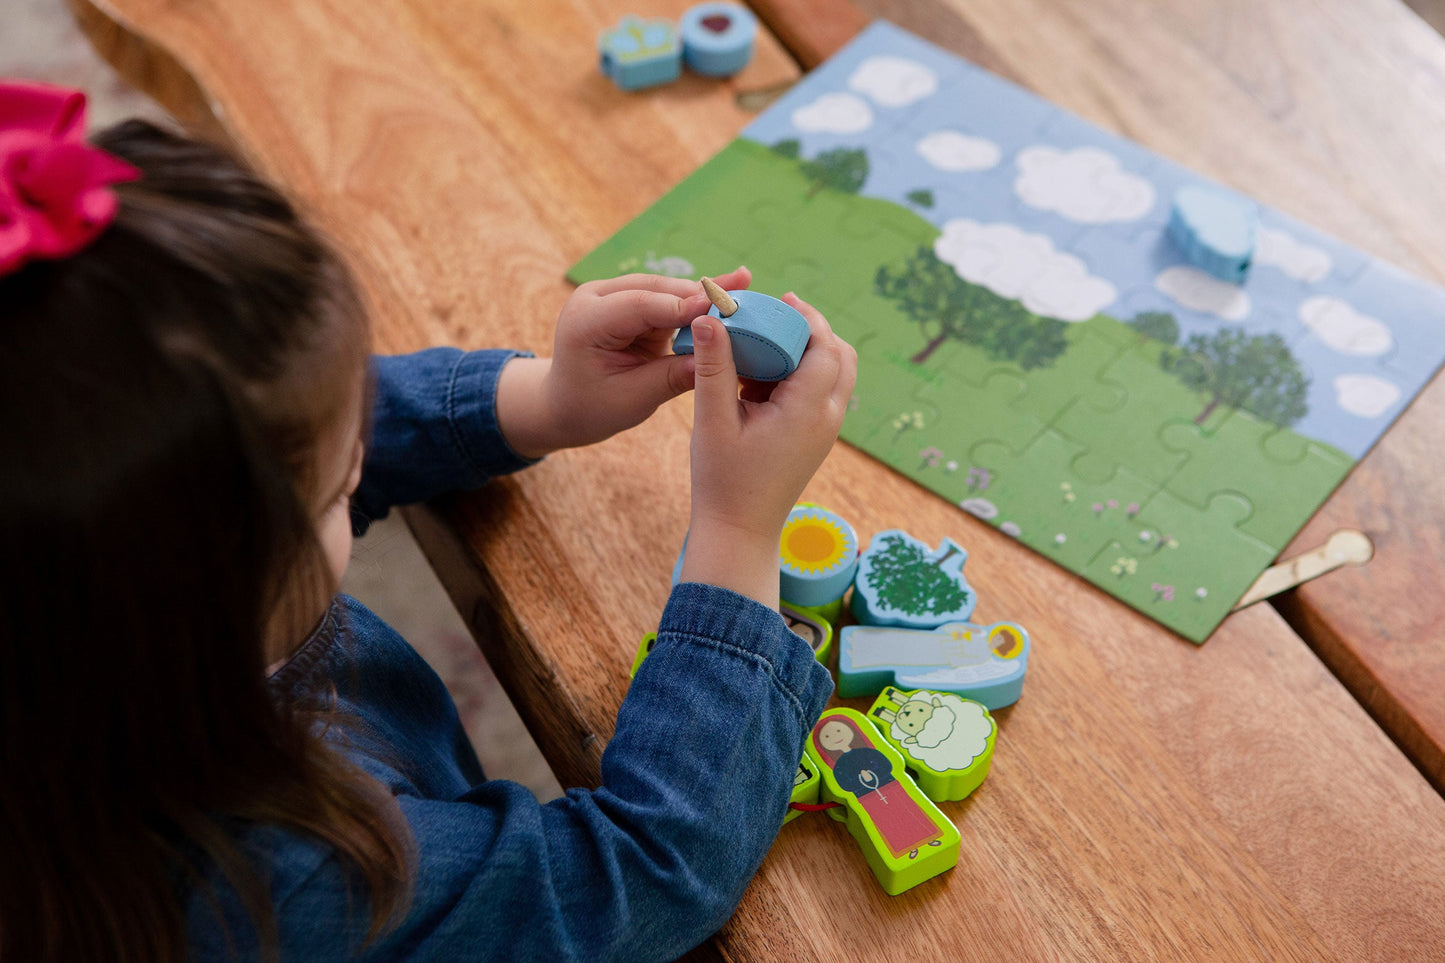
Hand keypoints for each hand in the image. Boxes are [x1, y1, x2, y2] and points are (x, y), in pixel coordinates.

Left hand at [495, 267, 751, 457]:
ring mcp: (612, 295)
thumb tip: (715, 363)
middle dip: (698, 294)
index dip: (681, 306)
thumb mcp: (631, 399)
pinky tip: (730, 284)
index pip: (638, 306)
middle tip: (741, 293)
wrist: (566, 403)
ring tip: (743, 284)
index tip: (720, 309)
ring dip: (702, 293)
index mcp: (586, 322)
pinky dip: (695, 299)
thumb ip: (671, 377)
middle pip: (655, 290)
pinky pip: (667, 297)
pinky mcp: (629, 300)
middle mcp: (595, 298)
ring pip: (665, 289)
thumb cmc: (593, 407)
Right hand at [679, 293, 856, 606]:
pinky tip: (760, 377)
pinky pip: (820, 394)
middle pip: (840, 357)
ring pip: (834, 375)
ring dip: (808, 353)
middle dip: (814, 331)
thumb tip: (711, 317)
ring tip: (766, 344)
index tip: (782, 299)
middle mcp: (826, 419)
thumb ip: (714, 366)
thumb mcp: (713, 420)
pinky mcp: (815, 439)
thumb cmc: (723, 481)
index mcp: (808, 410)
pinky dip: (800, 375)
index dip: (808, 318)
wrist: (738, 531)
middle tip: (778, 315)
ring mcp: (825, 431)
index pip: (825, 347)